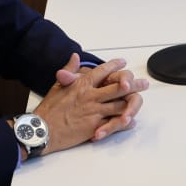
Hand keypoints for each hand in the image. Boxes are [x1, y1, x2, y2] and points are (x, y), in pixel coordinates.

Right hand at [32, 54, 147, 151]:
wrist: (42, 130)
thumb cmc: (49, 109)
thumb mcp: (57, 86)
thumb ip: (69, 70)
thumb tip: (76, 56)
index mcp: (82, 84)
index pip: (102, 71)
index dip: (114, 66)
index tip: (123, 62)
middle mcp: (91, 96)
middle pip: (118, 87)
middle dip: (133, 84)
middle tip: (143, 83)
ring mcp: (94, 111)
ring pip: (119, 104)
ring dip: (132, 102)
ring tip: (140, 99)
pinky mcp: (95, 125)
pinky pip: (114, 122)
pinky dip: (124, 122)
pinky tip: (130, 121)